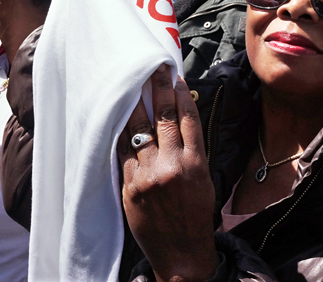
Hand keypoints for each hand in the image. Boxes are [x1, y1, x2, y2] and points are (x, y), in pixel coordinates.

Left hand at [118, 64, 218, 281]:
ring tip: (130, 84)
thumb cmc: (196, 215)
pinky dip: (121, 132)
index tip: (175, 76)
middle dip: (158, 88)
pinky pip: (124, 152)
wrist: (181, 254)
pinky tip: (118, 117)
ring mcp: (149, 175)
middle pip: (164, 117)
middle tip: (153, 68)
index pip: (188, 118)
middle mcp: (173, 166)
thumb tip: (179, 120)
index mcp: (196, 163)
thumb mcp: (204, 181)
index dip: (181, 94)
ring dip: (134, 104)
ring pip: (139, 129)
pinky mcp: (130, 186)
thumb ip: (191, 151)